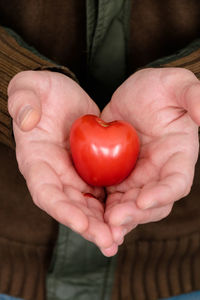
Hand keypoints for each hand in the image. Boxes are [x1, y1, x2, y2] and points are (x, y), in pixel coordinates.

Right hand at [8, 70, 117, 255]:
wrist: (63, 98)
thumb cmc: (44, 92)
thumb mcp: (30, 87)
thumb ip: (23, 100)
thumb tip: (26, 120)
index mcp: (36, 160)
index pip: (45, 191)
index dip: (61, 209)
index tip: (81, 223)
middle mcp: (54, 174)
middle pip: (69, 207)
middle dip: (87, 226)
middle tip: (109, 242)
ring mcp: (73, 175)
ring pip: (87, 206)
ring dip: (102, 224)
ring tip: (119, 239)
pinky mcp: (91, 172)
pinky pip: (101, 194)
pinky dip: (112, 208)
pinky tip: (127, 218)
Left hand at [101, 68, 199, 243]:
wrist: (134, 96)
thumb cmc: (158, 88)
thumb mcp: (176, 84)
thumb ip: (194, 96)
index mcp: (178, 155)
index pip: (177, 182)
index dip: (164, 193)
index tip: (144, 200)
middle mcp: (160, 172)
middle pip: (153, 203)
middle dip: (136, 213)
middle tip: (115, 219)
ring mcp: (139, 176)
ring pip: (131, 205)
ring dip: (119, 218)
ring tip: (102, 227)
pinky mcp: (119, 176)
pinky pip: (113, 197)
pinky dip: (103, 209)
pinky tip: (90, 217)